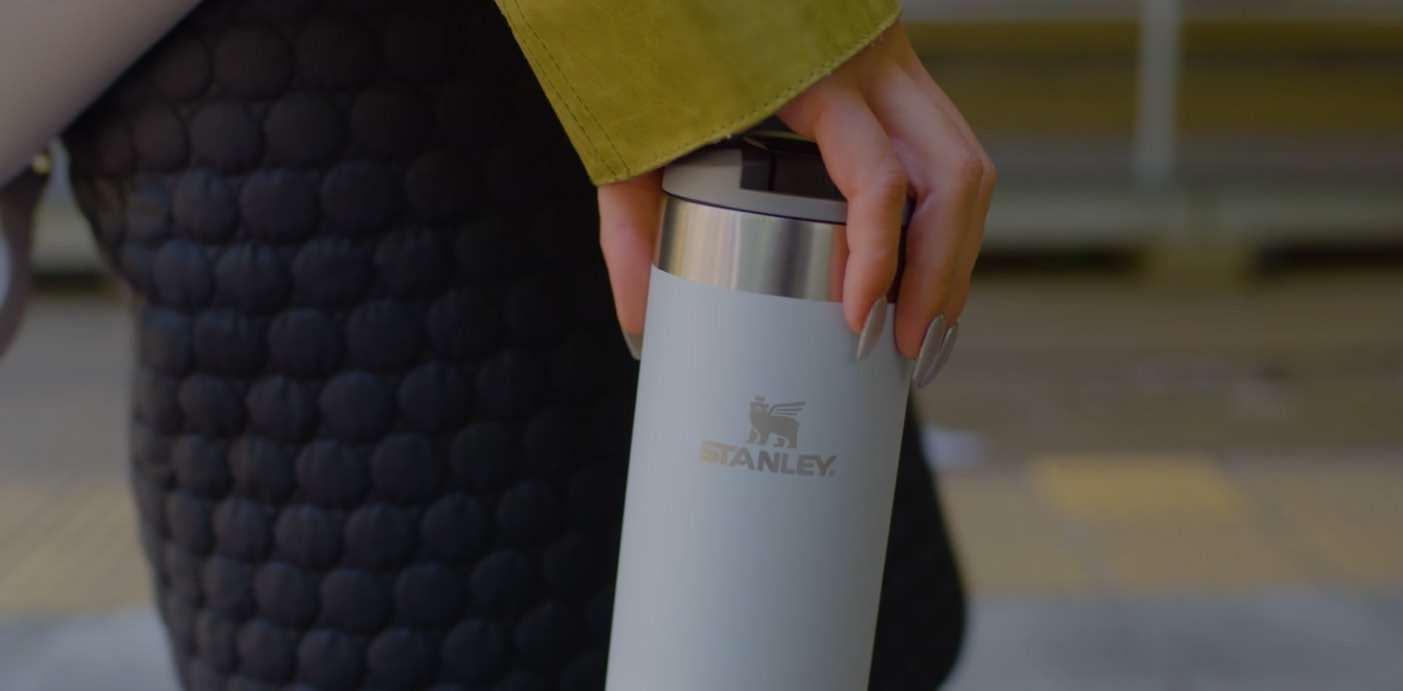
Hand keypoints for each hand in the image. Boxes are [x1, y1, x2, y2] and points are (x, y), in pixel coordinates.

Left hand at [598, 24, 995, 384]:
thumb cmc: (666, 45)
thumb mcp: (641, 135)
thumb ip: (630, 225)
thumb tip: (640, 324)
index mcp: (816, 79)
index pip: (877, 175)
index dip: (879, 258)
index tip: (859, 320)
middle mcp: (873, 70)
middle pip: (951, 178)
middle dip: (941, 275)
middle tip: (908, 346)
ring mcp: (896, 74)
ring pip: (966, 169)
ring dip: (956, 256)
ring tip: (927, 330)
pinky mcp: (900, 87)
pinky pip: (949, 158)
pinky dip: (949, 225)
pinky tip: (927, 281)